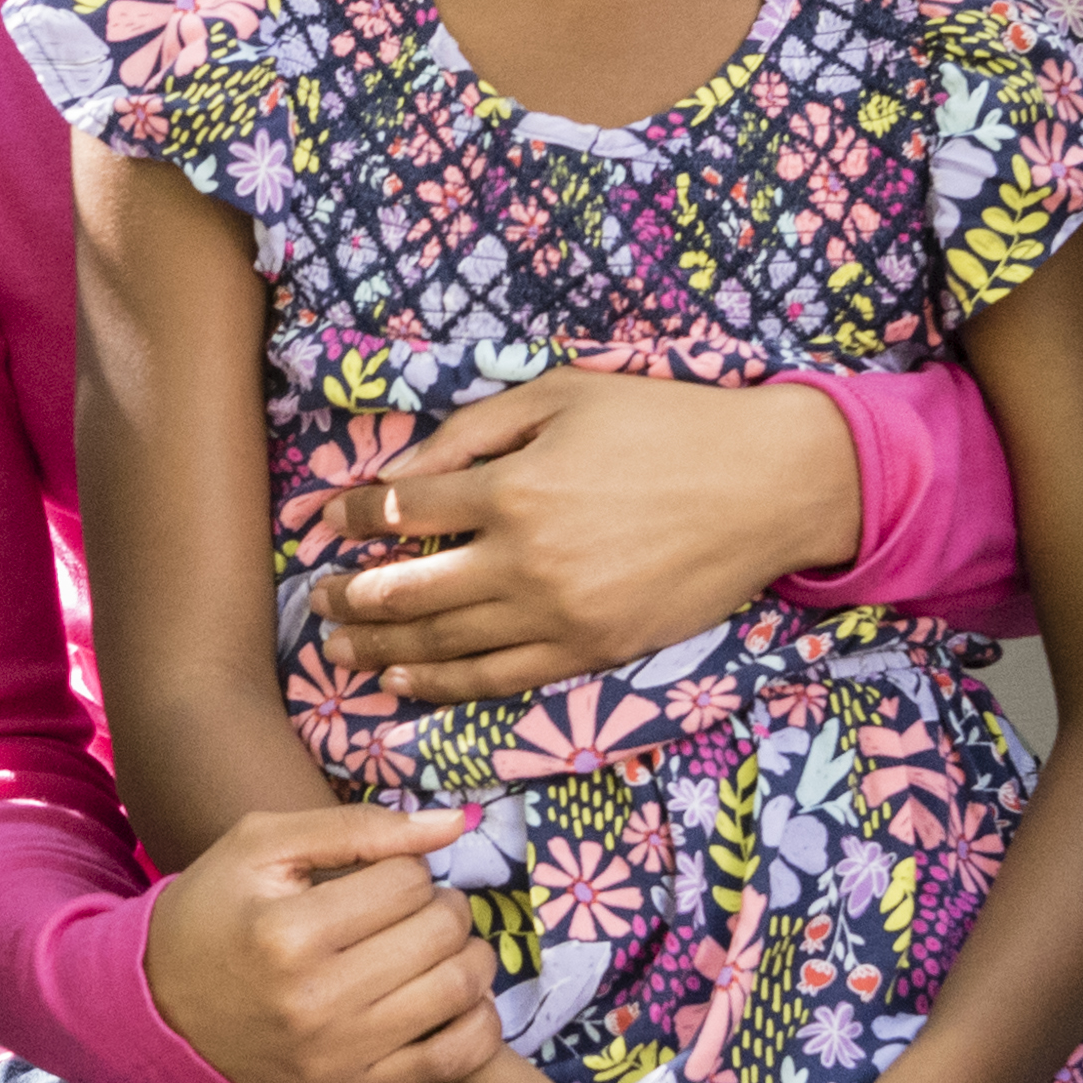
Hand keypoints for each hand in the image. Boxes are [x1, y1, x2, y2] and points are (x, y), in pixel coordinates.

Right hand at [147, 803, 499, 1082]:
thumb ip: (357, 826)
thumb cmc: (214, 914)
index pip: (407, 882)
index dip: (408, 868)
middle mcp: (314, 1000)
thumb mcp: (261, 846)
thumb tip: (454, 823)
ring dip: (469, 957)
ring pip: (457, 991)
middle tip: (424, 908)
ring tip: (441, 947)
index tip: (387, 878)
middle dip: (445, 908)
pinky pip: (453, 1062)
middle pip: (439, 934)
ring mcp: (337, 1057)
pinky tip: (459, 1000)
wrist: (157, 1010)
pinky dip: (478, 1024)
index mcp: (286, 931)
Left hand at [303, 370, 860, 704]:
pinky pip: (499, 679)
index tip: (326, 519)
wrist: (766, 486)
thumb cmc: (664, 425)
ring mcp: (558, 615)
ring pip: (443, 646)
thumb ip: (473, 431)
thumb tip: (400, 472)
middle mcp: (525, 560)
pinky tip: (407, 682)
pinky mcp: (591, 651)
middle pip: (405, 592)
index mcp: (513, 487)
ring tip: (340, 650)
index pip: (400, 510)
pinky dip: (443, 686)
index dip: (350, 516)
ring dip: (380, 650)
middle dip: (348, 599)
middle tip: (316, 601)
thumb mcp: (560, 396)